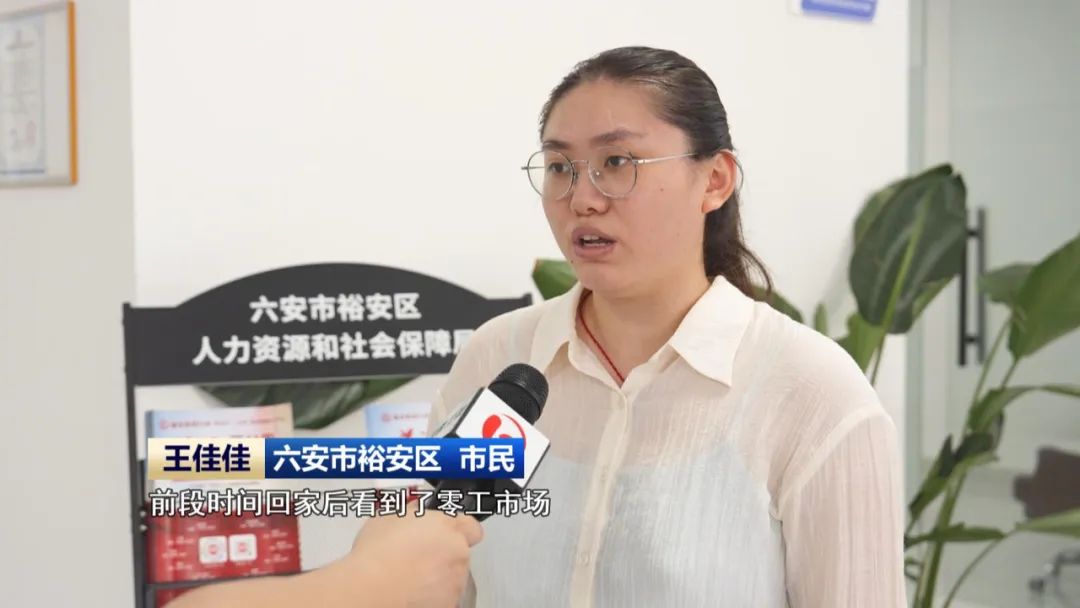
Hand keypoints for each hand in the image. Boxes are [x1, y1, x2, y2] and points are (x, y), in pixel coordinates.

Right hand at [342, 499, 482, 607]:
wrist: (372, 587)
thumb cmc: (378, 553)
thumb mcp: (389, 517)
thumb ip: (412, 511)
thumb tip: (415, 509)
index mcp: (447, 526)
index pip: (471, 526)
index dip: (459, 530)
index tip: (445, 533)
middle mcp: (458, 551)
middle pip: (460, 550)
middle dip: (445, 552)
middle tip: (420, 555)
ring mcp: (456, 579)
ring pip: (454, 574)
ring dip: (440, 573)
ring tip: (412, 574)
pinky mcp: (449, 601)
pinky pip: (446, 594)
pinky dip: (434, 593)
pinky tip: (413, 588)